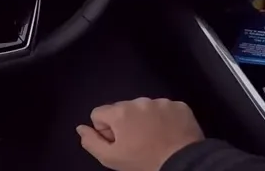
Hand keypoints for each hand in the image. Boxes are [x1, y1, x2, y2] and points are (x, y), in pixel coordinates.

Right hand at [76, 98, 204, 170]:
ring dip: (145, 120)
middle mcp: (139, 101)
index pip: (99, 114)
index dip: (105, 130)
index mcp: (120, 112)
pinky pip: (165, 109)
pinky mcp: (179, 105)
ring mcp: (161, 101)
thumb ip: (91, 142)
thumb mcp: (112, 159)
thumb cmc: (144, 162)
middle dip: (125, 124)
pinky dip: (165, 119)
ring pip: (144, 109)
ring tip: (154, 139)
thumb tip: (81, 127)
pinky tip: (169, 134)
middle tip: (137, 143)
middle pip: (122, 109)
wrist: (183, 163)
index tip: (118, 143)